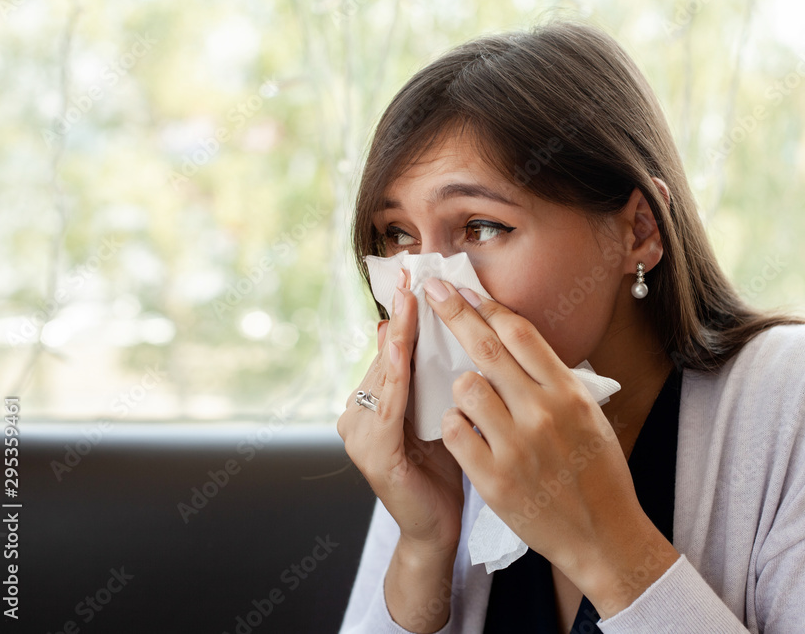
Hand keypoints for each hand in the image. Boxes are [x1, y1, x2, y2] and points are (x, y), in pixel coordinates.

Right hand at [337, 268, 463, 557]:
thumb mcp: (442, 414)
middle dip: (401, 316)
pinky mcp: (371, 454)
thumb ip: (434, 378)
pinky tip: (403, 348)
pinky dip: (396, 374)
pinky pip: (387, 406)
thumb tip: (439, 331)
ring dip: (397, 336)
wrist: (437, 530)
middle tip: (412, 274)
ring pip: (383, 374)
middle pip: (386, 356)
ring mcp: (359, 434)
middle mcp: (358, 415)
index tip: (414, 276)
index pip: (391, 351)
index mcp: (375, 404)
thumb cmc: (445, 471)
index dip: (403, 315)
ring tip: (409, 300)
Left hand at [421, 278, 664, 593]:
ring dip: (459, 386)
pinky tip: (465, 431)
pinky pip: (454, 432)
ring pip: (464, 388)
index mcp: (568, 392)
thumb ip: (553, 378)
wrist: (603, 535)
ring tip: (472, 400)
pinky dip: (453, 425)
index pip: (519, 332)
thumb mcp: (588, 415)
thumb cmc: (597, 472)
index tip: (464, 289)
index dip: (487, 306)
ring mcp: (515, 446)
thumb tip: (515, 338)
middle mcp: (542, 412)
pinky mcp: (493, 479)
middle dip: (453, 312)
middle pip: (485, 348)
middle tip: (432, 289)